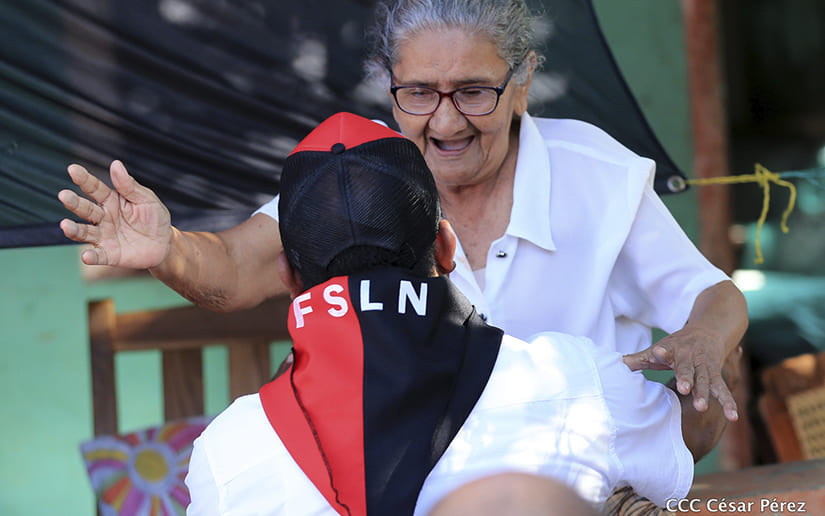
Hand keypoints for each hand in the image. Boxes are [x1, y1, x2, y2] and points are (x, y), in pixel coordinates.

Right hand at [58, 160, 172, 268]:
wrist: (164, 244)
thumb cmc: (154, 217)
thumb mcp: (146, 199)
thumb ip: (129, 186)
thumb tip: (116, 164)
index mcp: (111, 200)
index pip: (94, 188)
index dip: (83, 179)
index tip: (72, 169)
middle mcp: (102, 218)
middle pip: (86, 209)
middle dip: (74, 203)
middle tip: (64, 195)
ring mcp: (104, 236)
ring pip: (85, 232)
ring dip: (74, 229)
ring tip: (65, 225)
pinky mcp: (110, 254)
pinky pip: (99, 256)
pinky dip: (92, 256)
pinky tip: (86, 256)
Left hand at [622, 327, 739, 421]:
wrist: (708, 331)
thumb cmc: (675, 346)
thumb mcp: (657, 350)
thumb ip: (638, 360)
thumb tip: (615, 365)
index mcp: (672, 350)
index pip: (665, 351)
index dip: (660, 352)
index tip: (657, 352)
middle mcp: (690, 357)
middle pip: (687, 368)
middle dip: (686, 378)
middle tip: (683, 388)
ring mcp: (704, 366)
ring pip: (705, 380)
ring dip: (704, 393)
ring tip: (702, 407)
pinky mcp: (716, 374)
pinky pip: (723, 389)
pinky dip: (728, 402)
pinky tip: (733, 416)